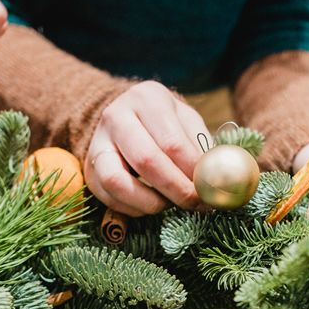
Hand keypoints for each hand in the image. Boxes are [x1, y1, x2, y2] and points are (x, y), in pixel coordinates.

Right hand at [85, 82, 210, 216]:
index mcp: (147, 99)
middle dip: (176, 190)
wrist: (125, 119)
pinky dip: (135, 209)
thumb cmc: (165, 123)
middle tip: (196, 204)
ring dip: (150, 203)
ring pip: (118, 181)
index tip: (211, 189)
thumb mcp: (187, 123)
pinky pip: (110, 198)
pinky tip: (154, 204)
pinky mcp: (90, 170)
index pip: (172, 142)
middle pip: (146, 161)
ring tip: (171, 204)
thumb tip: (219, 179)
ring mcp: (98, 144)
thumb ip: (203, 147)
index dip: (194, 172)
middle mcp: (117, 117)